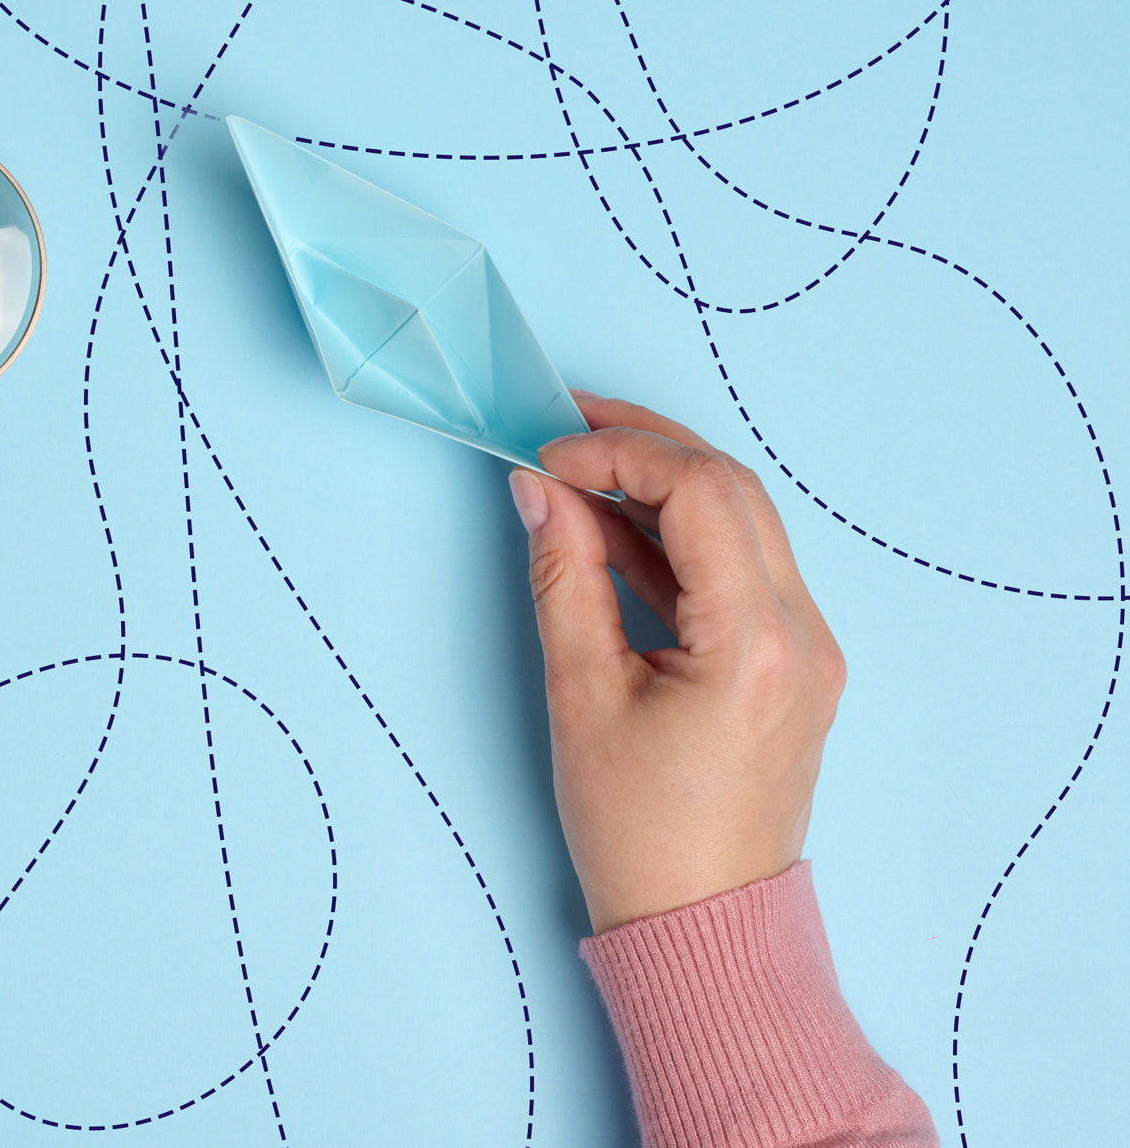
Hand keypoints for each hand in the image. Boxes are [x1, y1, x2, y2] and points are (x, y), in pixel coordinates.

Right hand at [507, 395, 845, 933]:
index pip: (699, 491)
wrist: (701, 925)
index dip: (618, 453)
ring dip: (665, 483)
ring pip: (744, 521)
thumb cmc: (638, 831)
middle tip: (566, 425)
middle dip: (647, 445)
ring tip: (583, 465)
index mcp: (756, 641)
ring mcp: (811, 649)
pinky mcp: (795, 664)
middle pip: (733, 489)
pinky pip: (744, 569)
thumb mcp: (580, 695)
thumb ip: (563, 577)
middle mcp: (804, 633)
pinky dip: (681, 537)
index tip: (546, 455)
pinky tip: (616, 528)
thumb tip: (540, 492)